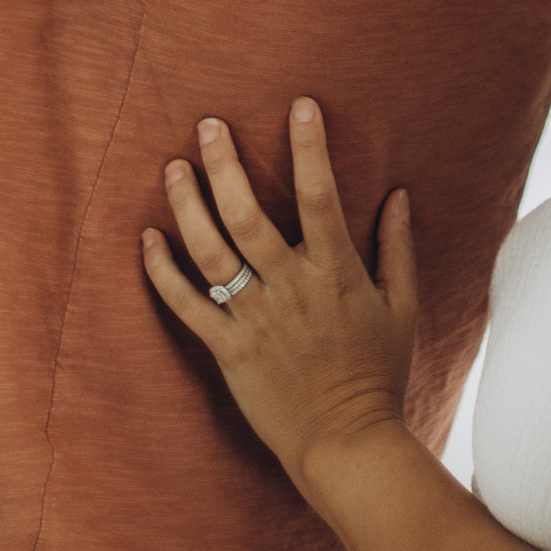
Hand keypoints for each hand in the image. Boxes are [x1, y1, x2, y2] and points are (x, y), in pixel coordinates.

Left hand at [142, 103, 418, 493]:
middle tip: (208, 125)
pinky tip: (146, 239)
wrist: (347, 443)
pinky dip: (162, 272)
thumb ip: (399, 250)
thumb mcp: (403, 309)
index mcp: (336, 274)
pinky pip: (186, 306)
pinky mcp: (228, 351)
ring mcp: (256, 320)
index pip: (323, 197)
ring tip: (172, 169)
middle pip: (248, 216)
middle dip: (225, 165)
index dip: (310, 149)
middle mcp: (291, 290)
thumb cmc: (379, 374)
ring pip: (211, 254)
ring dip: (187, 207)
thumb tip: (400, 195)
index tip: (300, 106)